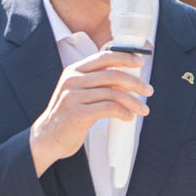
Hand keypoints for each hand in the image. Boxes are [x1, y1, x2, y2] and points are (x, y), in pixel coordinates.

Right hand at [29, 49, 151, 175]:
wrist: (46, 138)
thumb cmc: (67, 116)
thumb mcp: (77, 92)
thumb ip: (96, 83)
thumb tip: (127, 79)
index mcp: (73, 71)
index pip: (104, 57)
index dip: (125, 57)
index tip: (141, 62)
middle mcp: (72, 80)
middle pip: (113, 75)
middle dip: (135, 83)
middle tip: (148, 91)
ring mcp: (73, 97)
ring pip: (113, 93)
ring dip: (133, 101)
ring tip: (143, 109)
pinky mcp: (77, 114)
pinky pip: (108, 109)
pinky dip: (123, 112)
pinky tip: (129, 117)